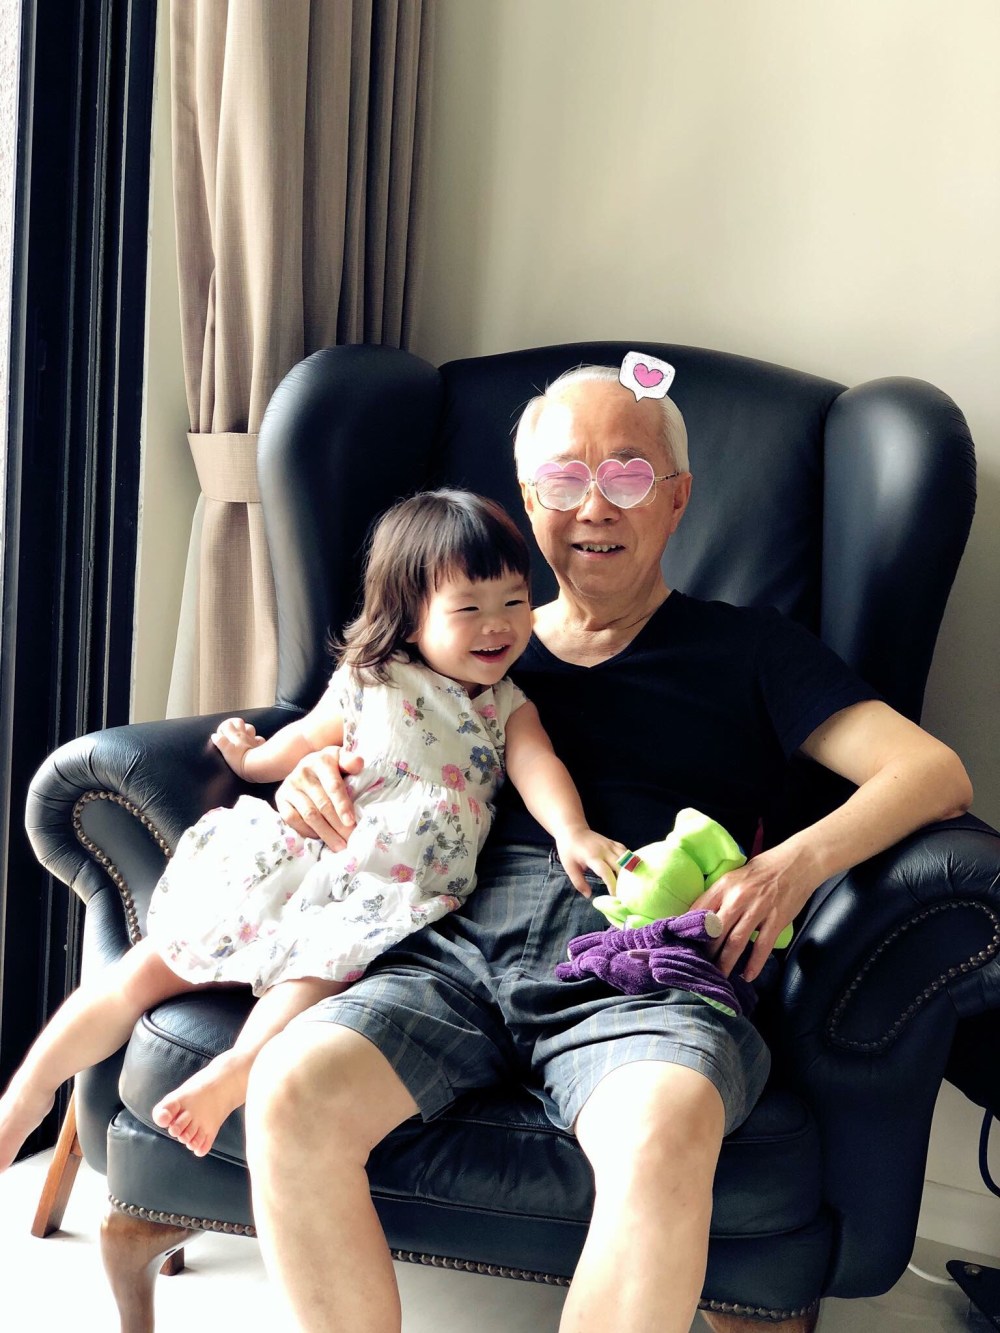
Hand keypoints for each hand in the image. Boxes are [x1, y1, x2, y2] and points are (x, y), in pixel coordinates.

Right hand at [212, 718, 265, 777]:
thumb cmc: (240, 759)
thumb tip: (214, 736)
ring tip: (241, 733)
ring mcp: (252, 740)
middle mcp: (244, 735)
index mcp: (234, 736)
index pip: (227, 725)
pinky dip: (257, 739)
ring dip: (245, 729)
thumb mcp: (226, 750)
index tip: (219, 734)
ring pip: (250, 728)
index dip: (222, 727)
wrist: (255, 765)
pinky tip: (254, 742)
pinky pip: (259, 739)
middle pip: (239, 722)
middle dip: (234, 723)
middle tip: (229, 730)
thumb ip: (220, 742)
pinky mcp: (259, 746)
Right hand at [274, 746, 364, 850]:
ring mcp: (290, 785)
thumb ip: (351, 761)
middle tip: (350, 841)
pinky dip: (306, 831)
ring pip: (309, 814)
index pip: (334, 786)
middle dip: (338, 826)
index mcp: (322, 761)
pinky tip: (319, 838)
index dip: (343, 805)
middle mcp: (303, 772)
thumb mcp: (342, 758)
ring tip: (339, 846)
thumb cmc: (331, 766)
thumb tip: (358, 764)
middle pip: (323, 804)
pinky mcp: (280, 798)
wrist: (307, 765)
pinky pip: (292, 819)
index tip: (351, 822)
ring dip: (325, 833)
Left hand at [555, 828, 627, 898]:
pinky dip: (629, 860)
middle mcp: (604, 850)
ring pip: (625, 858)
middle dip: (624, 880)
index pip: (606, 872)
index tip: (615, 896)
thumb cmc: (569, 850)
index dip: (612, 885)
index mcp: (592, 857)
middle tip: (625, 892)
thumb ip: (579, 882)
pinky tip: (629, 869)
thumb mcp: (569, 867)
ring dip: (629, 870)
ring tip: (630, 883)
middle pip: (620, 866)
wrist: (572, 830)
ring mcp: (610, 845)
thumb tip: (588, 895)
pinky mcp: (612, 842)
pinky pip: (625, 851)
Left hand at [691, 843, 814, 981]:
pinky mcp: (776, 920)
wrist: (798, 862)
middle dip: (706, 952)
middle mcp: (738, 897)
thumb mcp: (734, 876)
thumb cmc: (763, 869)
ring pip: (736, 942)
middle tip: (700, 967)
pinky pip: (762, 947)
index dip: (690, 930)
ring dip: (726, 962)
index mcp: (724, 885)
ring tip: (719, 977)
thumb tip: (700, 916)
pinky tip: (747, 976)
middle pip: (715, 931)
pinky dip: (754, 964)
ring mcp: (758, 909)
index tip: (684, 945)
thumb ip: (719, 895)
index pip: (699, 910)